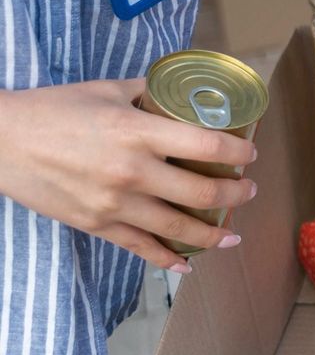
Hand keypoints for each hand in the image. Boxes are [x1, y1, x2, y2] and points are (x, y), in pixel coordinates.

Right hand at [0, 80, 257, 269]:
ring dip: (214, 234)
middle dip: (236, 194)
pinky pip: (142, 248)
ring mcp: (114, 203)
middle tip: (249, 191)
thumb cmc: (53, 109)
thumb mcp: (108, 90)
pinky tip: (188, 264)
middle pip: (203, 192)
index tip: (250, 154)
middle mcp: (131, 171)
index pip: (207, 145)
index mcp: (138, 131)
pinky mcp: (96, 225)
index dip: (238, 152)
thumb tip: (183, 94)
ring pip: (179, 228)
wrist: (0, 141)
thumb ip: (149, 94)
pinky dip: (169, 259)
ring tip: (232, 234)